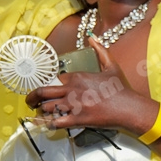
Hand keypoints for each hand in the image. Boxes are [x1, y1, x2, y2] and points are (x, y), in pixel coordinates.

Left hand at [25, 37, 145, 131]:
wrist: (129, 108)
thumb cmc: (121, 89)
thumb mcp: (112, 66)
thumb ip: (100, 50)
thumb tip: (92, 37)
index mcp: (78, 76)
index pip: (56, 78)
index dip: (54, 84)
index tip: (52, 90)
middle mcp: (72, 90)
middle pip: (42, 92)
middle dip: (32, 97)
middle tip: (30, 102)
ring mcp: (73, 105)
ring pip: (47, 108)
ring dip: (44, 111)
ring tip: (44, 114)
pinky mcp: (77, 120)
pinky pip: (55, 122)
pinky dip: (50, 124)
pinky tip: (51, 124)